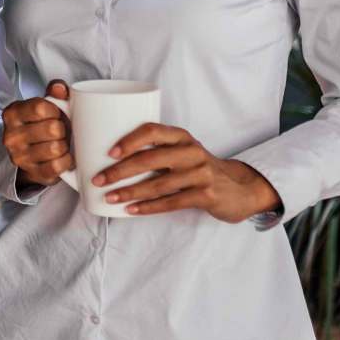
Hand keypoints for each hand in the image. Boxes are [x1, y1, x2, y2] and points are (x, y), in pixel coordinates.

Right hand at [1, 80, 72, 185]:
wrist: (28, 154)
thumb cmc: (39, 125)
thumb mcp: (42, 105)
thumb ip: (54, 92)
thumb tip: (61, 89)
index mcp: (12, 114)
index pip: (40, 108)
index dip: (56, 110)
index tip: (55, 114)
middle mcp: (11, 136)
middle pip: (52, 129)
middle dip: (63, 129)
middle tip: (60, 131)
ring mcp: (20, 156)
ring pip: (56, 148)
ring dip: (64, 145)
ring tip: (61, 143)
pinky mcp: (32, 173)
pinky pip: (57, 166)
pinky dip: (66, 161)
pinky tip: (63, 156)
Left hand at [95, 123, 280, 222]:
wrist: (240, 187)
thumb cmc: (199, 168)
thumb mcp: (183, 151)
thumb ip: (157, 150)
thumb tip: (111, 159)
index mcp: (181, 136)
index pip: (152, 130)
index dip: (129, 140)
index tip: (109, 153)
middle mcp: (192, 151)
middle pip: (151, 159)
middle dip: (120, 171)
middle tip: (99, 180)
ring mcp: (201, 173)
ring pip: (158, 184)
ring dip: (130, 192)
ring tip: (110, 198)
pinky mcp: (206, 195)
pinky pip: (171, 202)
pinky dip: (148, 207)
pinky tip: (131, 210)